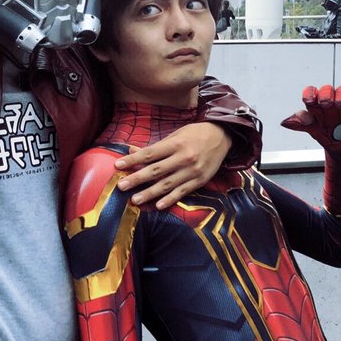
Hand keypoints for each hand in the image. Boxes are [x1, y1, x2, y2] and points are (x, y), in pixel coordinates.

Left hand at [114, 122, 230, 208]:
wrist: (223, 136)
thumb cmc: (195, 134)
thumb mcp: (175, 135)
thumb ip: (155, 146)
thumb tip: (131, 150)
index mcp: (176, 144)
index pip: (149, 154)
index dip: (133, 160)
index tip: (118, 166)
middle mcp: (183, 158)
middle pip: (156, 170)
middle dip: (137, 179)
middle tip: (121, 186)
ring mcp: (192, 171)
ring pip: (167, 184)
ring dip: (149, 193)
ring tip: (134, 200)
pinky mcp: (199, 181)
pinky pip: (182, 192)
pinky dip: (170, 200)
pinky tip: (158, 206)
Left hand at [280, 84, 340, 149]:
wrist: (340, 146)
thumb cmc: (324, 134)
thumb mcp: (312, 130)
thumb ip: (300, 124)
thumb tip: (285, 122)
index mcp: (316, 103)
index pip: (311, 92)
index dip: (309, 93)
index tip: (309, 100)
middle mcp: (329, 99)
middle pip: (327, 89)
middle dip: (325, 94)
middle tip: (325, 104)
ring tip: (339, 105)